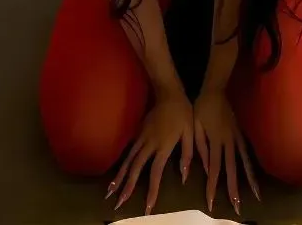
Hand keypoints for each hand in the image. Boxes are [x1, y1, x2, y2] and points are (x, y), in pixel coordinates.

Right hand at [106, 87, 193, 215]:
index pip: (155, 172)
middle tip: (117, 202)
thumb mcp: (191, 133)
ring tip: (110, 191)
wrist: (169, 93)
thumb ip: (187, 155)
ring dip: (119, 176)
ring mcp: (141, 137)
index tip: (147, 207)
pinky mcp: (137, 132)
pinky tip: (116, 172)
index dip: (152, 190)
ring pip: (127, 160)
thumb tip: (183, 177)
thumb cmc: (183, 113)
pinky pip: (128, 151)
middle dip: (126, 186)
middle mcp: (149, 144)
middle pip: (135, 168)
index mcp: (163, 145)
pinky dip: (121, 164)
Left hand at [193, 90, 258, 216]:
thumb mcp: (195, 126)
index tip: (211, 201)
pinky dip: (252, 165)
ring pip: (244, 162)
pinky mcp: (241, 134)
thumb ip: (199, 147)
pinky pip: (247, 152)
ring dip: (249, 179)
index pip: (214, 168)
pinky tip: (254, 174)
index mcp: (216, 141)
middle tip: (237, 206)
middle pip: (232, 169)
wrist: (215, 91)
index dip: (212, 186)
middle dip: (234, 189)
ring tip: (256, 195)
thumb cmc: (201, 108)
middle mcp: (229, 142)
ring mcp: (237, 138)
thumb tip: (201, 167)